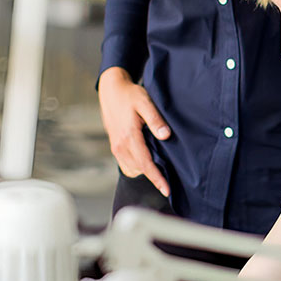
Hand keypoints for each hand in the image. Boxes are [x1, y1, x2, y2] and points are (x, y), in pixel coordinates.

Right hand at [98, 67, 170, 196]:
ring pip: (131, 169)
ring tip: (160, 171)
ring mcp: (116, 147)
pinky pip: (126, 164)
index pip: (145, 164)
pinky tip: (148, 162)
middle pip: (139, 170)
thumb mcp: (145, 102)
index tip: (167, 190)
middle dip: (153, 178)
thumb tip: (166, 135)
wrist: (111, 90)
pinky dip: (137, 167)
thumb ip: (155, 119)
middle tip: (169, 182)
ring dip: (144, 172)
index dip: (157, 178)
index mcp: (129, 136)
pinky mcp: (115, 146)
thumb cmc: (129, 95)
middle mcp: (120, 145)